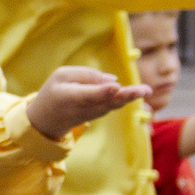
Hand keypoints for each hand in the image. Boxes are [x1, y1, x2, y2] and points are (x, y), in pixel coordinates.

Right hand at [26, 66, 151, 140]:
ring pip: (114, 104)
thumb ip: (87, 75)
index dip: (103, 91)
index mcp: (70, 97)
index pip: (89, 95)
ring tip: (146, 90)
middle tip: (146, 90)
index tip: (115, 87)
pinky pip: (115, 104)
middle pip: (107, 102)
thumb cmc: (54, 92)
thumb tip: (114, 80)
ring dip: (131, 97)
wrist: (48, 119)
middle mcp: (84, 108)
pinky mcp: (102, 114)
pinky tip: (138, 92)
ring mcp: (94, 114)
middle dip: (126, 96)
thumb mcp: (62, 75)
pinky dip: (126, 98)